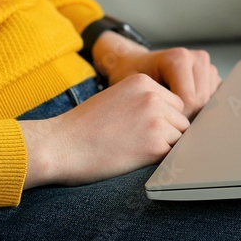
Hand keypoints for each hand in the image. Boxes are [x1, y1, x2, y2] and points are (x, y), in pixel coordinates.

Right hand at [19, 74, 188, 187]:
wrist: (60, 145)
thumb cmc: (82, 127)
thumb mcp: (116, 98)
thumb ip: (143, 101)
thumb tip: (170, 117)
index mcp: (142, 81)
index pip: (173, 102)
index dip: (162, 118)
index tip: (141, 128)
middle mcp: (152, 96)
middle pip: (180, 119)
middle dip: (166, 132)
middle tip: (137, 141)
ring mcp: (156, 119)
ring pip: (179, 137)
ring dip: (163, 146)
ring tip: (133, 149)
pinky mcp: (155, 144)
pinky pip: (172, 154)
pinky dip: (158, 160)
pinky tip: (135, 158)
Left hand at [92, 32, 220, 118]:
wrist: (135, 62)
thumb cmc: (132, 75)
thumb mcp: (134, 87)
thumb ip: (150, 101)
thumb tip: (166, 124)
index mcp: (178, 58)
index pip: (189, 100)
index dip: (175, 116)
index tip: (159, 120)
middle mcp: (196, 58)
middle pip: (201, 102)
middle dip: (186, 116)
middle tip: (166, 119)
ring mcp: (207, 65)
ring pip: (210, 102)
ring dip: (194, 112)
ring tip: (173, 111)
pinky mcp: (212, 74)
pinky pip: (214, 99)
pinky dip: (201, 108)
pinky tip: (185, 107)